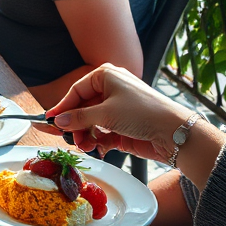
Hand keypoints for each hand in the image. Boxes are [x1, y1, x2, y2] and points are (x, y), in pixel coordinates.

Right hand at [45, 64, 191, 161]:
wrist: (176, 133)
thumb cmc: (142, 113)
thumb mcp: (106, 113)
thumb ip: (79, 118)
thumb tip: (57, 121)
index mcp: (106, 76)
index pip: (76, 91)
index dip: (63, 107)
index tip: (50, 120)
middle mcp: (111, 90)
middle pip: (83, 108)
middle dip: (75, 125)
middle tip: (70, 139)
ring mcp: (118, 109)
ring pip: (92, 122)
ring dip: (86, 135)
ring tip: (86, 147)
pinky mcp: (124, 127)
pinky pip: (103, 133)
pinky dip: (98, 141)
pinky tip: (98, 149)